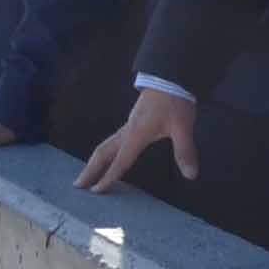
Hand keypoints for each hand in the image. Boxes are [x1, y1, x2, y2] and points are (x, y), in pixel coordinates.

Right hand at [74, 88, 199, 193]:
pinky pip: (113, 141)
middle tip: (78, 185)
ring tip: (87, 174)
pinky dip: (105, 153)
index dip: (108, 177)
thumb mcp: (182, 126)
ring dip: (95, 161)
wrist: (170, 76)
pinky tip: (109, 157)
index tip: (97, 192)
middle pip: (103, 152)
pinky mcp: (133, 121)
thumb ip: (185, 151)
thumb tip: (191, 175)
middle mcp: (128, 131)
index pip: (120, 161)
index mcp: (136, 134)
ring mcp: (129, 125)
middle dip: (90, 169)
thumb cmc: (174, 100)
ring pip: (105, 145)